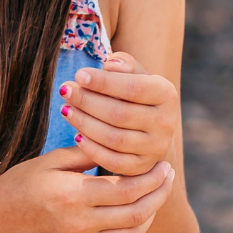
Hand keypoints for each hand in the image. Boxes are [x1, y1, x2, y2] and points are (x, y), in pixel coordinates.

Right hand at [0, 146, 174, 232]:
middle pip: (137, 213)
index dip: (152, 178)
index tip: (163, 165)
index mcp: (74, 195)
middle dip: (160, 194)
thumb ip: (87, 154)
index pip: (127, 189)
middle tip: (168, 177)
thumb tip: (120, 144)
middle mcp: (80, 225)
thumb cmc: (24, 182)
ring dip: (151, 215)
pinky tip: (139, 222)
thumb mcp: (52, 160)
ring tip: (154, 196)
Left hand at [58, 51, 178, 175]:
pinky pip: (113, 162)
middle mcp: (166, 123)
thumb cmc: (135, 93)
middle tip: (65, 90)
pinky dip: (92, 149)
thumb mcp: (135, 74)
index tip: (78, 75)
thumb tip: (110, 65)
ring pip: (114, 138)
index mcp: (167, 95)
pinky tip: (76, 135)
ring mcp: (156, 148)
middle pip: (120, 114)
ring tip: (65, 109)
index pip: (134, 88)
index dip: (104, 82)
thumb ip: (124, 64)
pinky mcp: (142, 168)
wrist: (150, 126)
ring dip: (85, 123)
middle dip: (87, 101)